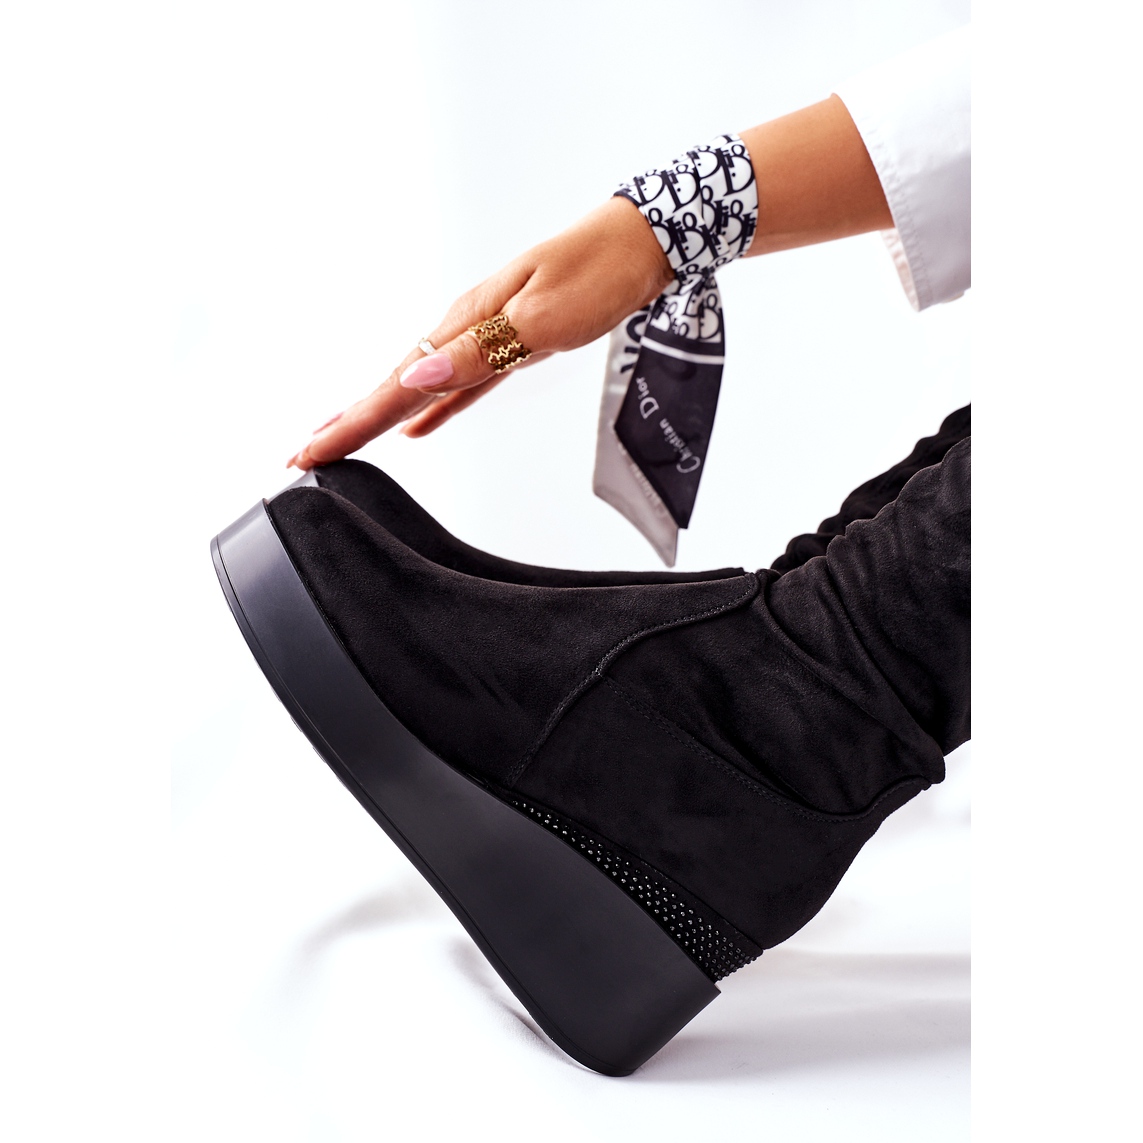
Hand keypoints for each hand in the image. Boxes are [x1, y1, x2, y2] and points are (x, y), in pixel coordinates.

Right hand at [288, 196, 672, 469]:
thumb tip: (416, 378)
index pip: (397, 383)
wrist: (639, 243)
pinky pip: (457, 385)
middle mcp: (465, 327)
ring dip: (379, 414)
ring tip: (342, 440)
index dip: (353, 422)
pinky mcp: (507, 343)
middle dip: (349, 422)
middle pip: (395, 385)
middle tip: (304, 453)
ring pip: (419, 385)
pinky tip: (416, 424)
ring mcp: (484, 335)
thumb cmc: (598, 273)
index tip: (311, 451)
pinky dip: (431, 407)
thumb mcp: (541, 319)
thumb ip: (478, 353)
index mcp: (466, 321)